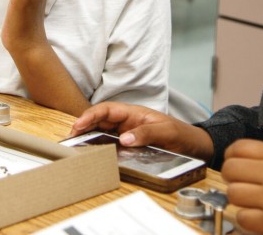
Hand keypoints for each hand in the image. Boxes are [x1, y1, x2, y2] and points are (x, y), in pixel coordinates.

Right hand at [71, 102, 213, 159]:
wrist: (192, 145)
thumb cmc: (181, 134)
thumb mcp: (166, 132)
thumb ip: (146, 133)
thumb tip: (125, 139)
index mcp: (133, 112)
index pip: (107, 110)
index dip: (91, 115)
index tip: (79, 124)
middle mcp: (126, 121)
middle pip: (99, 119)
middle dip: (83, 125)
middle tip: (70, 138)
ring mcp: (125, 132)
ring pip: (101, 130)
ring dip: (87, 135)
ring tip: (74, 144)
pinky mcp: (127, 144)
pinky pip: (108, 142)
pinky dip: (97, 145)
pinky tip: (89, 151)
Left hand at [222, 139, 262, 234]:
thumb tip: (237, 158)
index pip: (239, 148)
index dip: (231, 156)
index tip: (234, 163)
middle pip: (231, 169)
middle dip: (231, 177)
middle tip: (239, 183)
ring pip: (233, 193)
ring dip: (238, 198)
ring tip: (249, 200)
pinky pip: (242, 217)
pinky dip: (246, 217)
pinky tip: (256, 215)